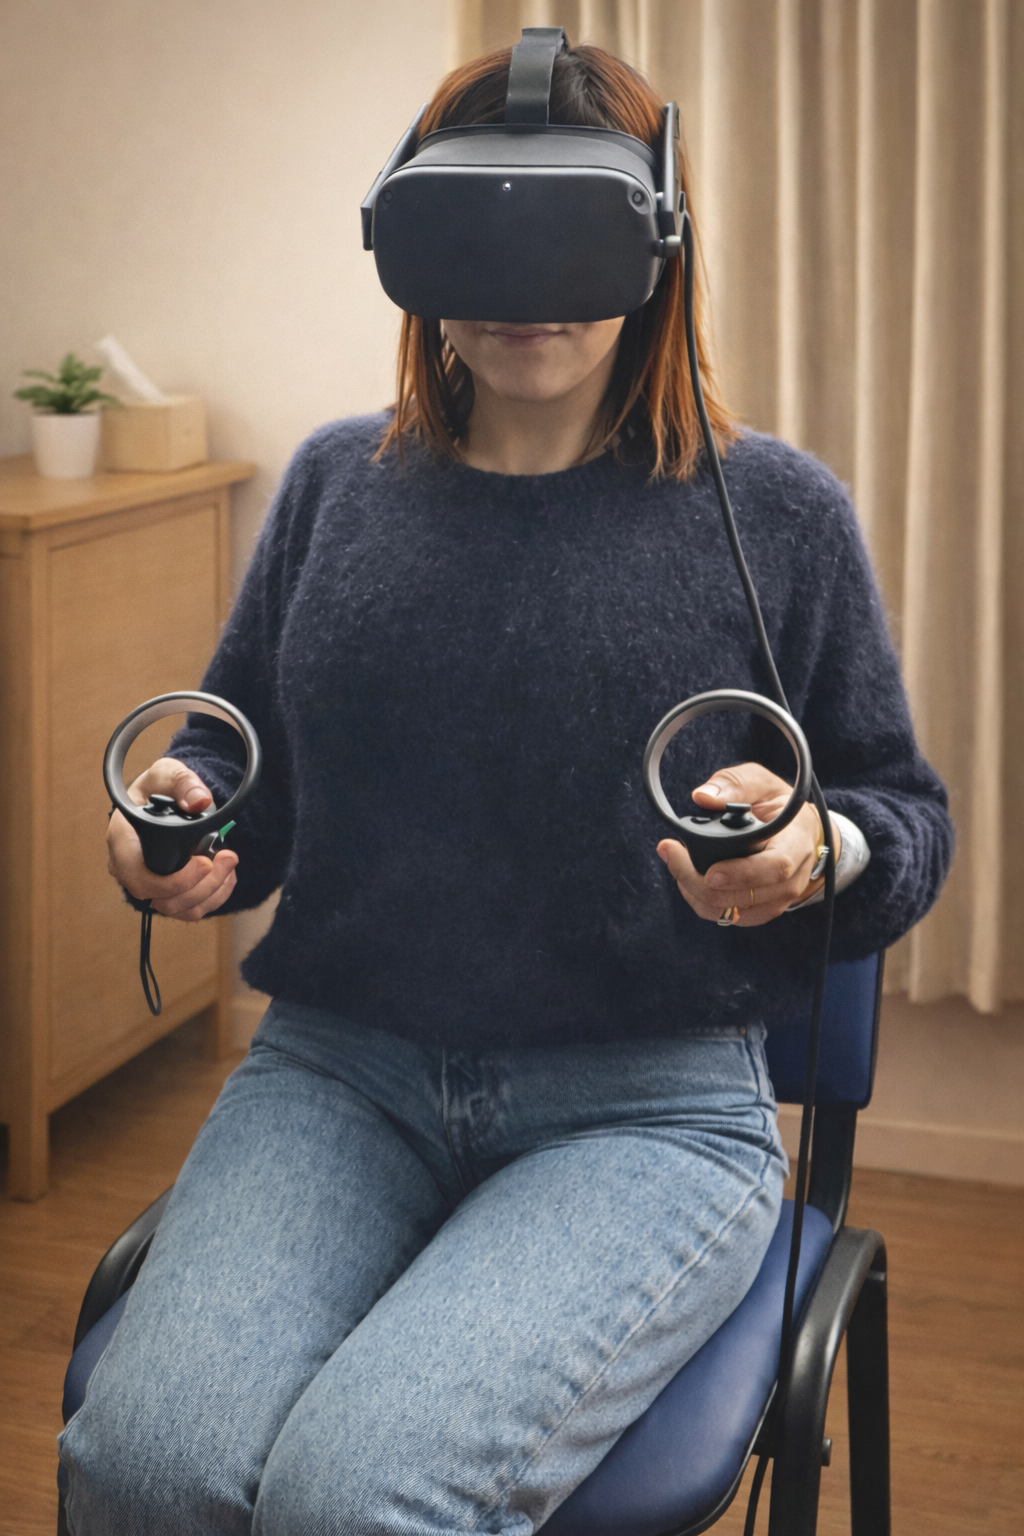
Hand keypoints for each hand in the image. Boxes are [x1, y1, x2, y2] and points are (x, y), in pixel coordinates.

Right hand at [107, 757, 238, 921]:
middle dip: (201, 885)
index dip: (171, 881)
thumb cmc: (159, 788)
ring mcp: (147, 884)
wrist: (166, 801)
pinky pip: (190, 909)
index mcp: (122, 840)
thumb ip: (182, 782)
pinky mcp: (166, 893)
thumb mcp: (167, 774)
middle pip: (161, 898)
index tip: (205, 863)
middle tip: (229, 857)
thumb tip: (199, 801)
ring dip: (212, 890)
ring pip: (178, 908)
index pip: (137, 876)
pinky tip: (227, 874)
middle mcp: (129, 868)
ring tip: (231, 861)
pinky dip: (214, 896)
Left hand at [656, 762, 840, 926]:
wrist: (801, 835)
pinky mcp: (760, 911)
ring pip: (730, 911)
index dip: (742, 874)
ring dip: (694, 890)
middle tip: (671, 852)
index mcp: (796, 845)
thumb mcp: (763, 783)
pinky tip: (687, 878)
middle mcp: (791, 880)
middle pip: (744, 896)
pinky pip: (726, 916)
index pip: (776, 867)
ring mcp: (776, 900)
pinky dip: (700, 901)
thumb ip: (735, 784)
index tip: (710, 870)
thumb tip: (703, 797)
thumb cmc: (779, 807)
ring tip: (675, 861)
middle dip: (699, 879)